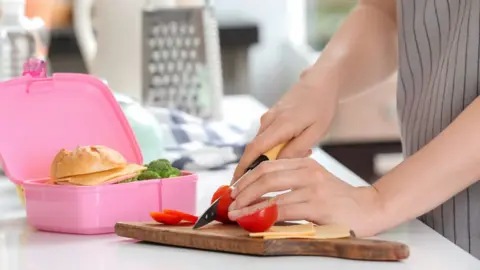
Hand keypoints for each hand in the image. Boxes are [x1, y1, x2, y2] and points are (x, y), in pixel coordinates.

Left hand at [227, 158, 382, 236]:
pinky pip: (284, 209)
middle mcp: (307, 171)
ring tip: (236, 213)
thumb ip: (291, 183)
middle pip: (265, 175)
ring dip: (249, 204)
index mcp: (305, 163)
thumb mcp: (314, 182)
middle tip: (230, 202)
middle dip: (243, 190)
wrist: (369, 208)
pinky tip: (256, 220)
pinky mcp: (317, 205)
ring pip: (271, 193)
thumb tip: (260, 194)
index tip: (234, 190)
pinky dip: (265, 214)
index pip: (267, 166)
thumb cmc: (338, 199)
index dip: (247, 178)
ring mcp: (312, 187)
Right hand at [231, 70, 337, 182]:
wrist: (321, 81)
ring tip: (299, 154)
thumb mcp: (316, 132)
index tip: (236, 182)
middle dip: (254, 167)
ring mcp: (269, 117)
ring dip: (272, 155)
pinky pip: (268, 135)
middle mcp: (269, 121)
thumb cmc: (321, 105)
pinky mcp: (272, 115)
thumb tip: (279, 165)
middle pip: (254, 149)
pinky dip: (276, 145)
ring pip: (262, 143)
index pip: (254, 150)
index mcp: (279, 125)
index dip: (243, 167)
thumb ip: (297, 149)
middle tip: (264, 181)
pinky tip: (296, 144)